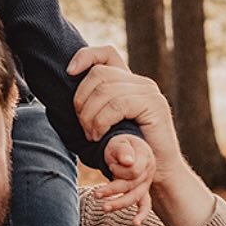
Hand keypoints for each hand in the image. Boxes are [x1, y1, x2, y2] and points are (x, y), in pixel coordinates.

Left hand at [68, 45, 213, 225]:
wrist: (157, 172)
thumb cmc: (127, 152)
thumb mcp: (106, 125)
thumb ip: (95, 106)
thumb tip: (68, 92)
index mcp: (128, 82)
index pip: (106, 53)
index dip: (85, 57)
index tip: (68, 73)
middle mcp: (140, 82)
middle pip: (99, 74)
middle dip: (81, 99)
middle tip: (82, 126)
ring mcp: (148, 92)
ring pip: (105, 90)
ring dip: (90, 115)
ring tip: (90, 136)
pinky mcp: (153, 105)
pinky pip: (118, 104)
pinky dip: (101, 120)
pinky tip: (98, 136)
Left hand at [98, 134, 154, 224]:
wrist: (125, 148)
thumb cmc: (120, 145)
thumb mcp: (119, 143)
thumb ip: (122, 151)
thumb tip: (128, 162)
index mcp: (146, 157)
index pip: (133, 171)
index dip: (119, 170)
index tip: (110, 166)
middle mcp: (149, 171)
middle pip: (132, 185)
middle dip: (113, 190)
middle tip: (96, 194)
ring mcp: (146, 183)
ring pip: (135, 196)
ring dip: (119, 203)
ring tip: (104, 208)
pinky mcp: (142, 191)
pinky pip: (145, 205)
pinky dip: (141, 214)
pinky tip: (136, 224)